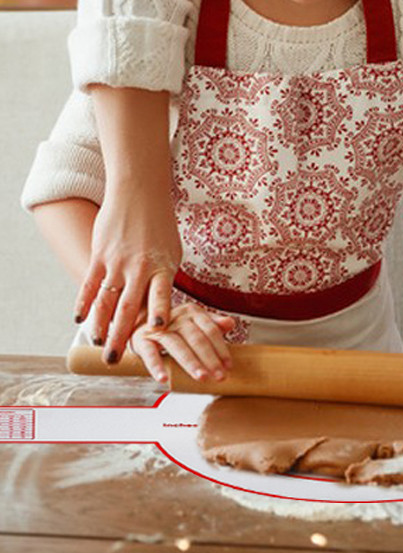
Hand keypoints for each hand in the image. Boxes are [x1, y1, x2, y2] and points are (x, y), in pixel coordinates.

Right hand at [74, 182, 181, 364]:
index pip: (161, 294)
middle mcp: (139, 267)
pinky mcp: (100, 256)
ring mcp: (117, 262)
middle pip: (129, 306)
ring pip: (106, 300)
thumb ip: (163, 280)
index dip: (158, 311)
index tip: (156, 328)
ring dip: (100, 325)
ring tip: (98, 344)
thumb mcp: (171, 253)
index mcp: (162, 267)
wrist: (139, 194)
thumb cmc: (160, 227)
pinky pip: (90, 284)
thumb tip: (161, 308)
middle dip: (122, 334)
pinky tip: (80, 319)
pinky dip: (84, 303)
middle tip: (116, 358)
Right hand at [130, 303, 234, 383]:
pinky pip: (150, 354)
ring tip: (202, 378)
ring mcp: (158, 328)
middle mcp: (176, 317)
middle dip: (210, 359)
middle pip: (197, 339)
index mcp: (192, 312)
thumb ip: (213, 324)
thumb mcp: (194, 323)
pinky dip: (156, 366)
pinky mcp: (141, 339)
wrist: (141, 322)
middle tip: (220, 377)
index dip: (221, 349)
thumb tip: (231, 323)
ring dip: (190, 363)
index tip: (229, 366)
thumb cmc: (173, 326)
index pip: (210, 330)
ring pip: (177, 346)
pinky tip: (164, 379)